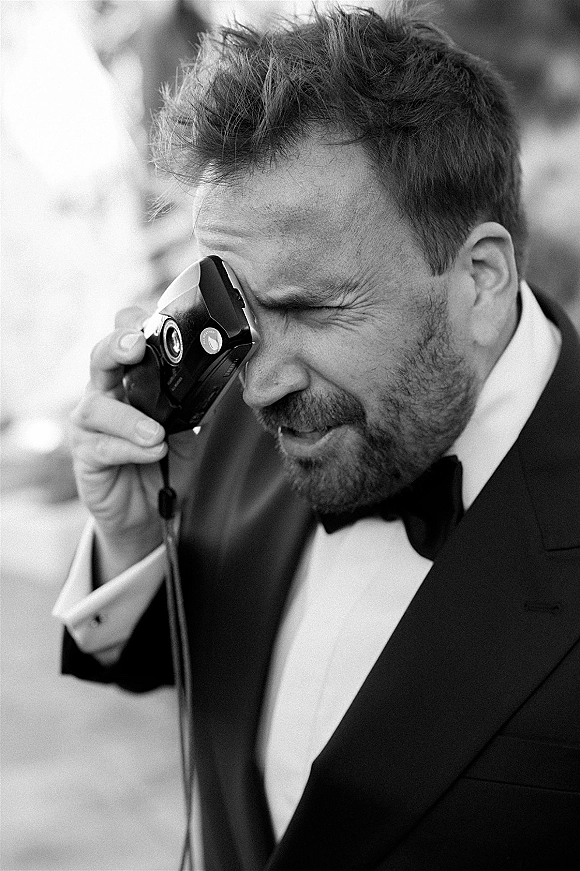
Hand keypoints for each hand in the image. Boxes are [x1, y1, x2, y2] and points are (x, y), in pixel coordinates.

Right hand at [69, 307, 197, 582]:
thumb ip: (200, 401)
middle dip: (117, 346)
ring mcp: (90, 424)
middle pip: (100, 357)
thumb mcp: (190, 427)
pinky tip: (153, 451)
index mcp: (130, 378)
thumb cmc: (165, 460)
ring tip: (157, 434)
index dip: (132, 324)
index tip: (151, 319)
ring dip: (129, 419)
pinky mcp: (85, 456)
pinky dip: (129, 448)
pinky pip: (101, 447)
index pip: (124, 337)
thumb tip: (228, 374)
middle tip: (136, 347)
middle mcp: (104, 393)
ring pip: (97, 406)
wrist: (148, 510)